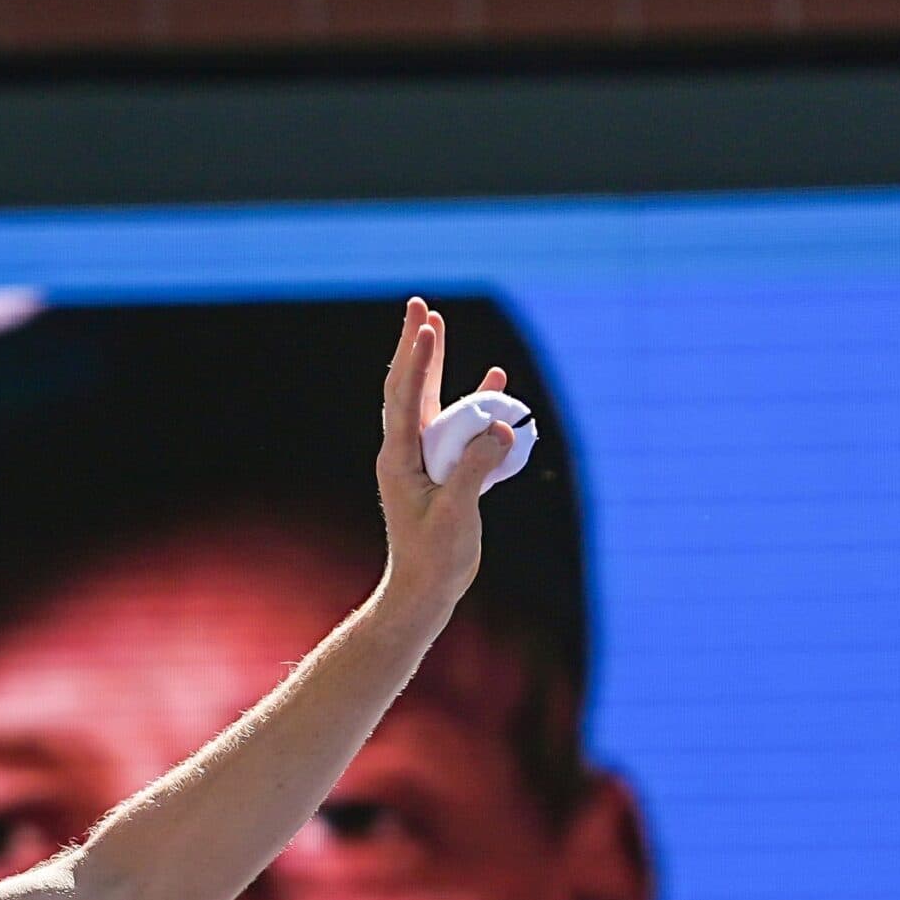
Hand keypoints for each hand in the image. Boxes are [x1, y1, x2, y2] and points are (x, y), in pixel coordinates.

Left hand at [375, 299, 512, 618]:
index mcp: (399, 459)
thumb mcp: (456, 514)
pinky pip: (456, 428)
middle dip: (415, 347)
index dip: (418, 360)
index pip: (406, 398)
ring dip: (437, 366)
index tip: (429, 326)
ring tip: (439, 327)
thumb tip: (501, 428)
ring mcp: (423, 460)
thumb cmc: (435, 559)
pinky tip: (494, 383)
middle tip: (420, 308)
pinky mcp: (442, 472)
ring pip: (430, 402)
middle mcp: (405, 452)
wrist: (426, 591)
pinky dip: (472, 404)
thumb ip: (476, 469)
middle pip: (408, 388)